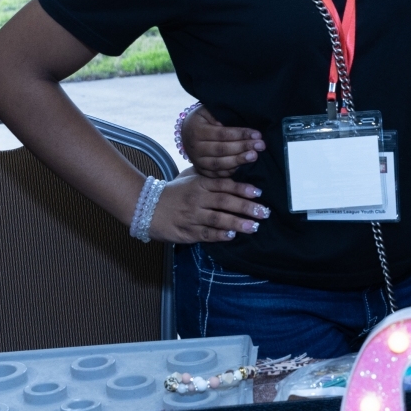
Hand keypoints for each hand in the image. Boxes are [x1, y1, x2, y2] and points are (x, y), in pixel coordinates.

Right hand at [147, 173, 270, 242]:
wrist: (146, 207)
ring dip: (237, 223)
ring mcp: (192, 216)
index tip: (258, 193)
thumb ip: (210, 178)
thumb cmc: (174, 192)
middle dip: (246, 207)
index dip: (242, 189)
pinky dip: (219, 235)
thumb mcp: (190, 178)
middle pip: (225, 202)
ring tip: (253, 226)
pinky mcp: (187, 232)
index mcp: (199, 184)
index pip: (224, 185)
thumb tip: (234, 175)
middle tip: (264, 212)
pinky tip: (232, 235)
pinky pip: (206, 234)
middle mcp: (197, 199)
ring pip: (218, 219)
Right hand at [182, 106, 265, 177]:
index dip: (241, 134)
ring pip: (220, 164)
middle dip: (243, 148)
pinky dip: (232, 171)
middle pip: (222, 150)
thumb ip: (220, 116)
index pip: (222, 134)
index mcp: (197, 131)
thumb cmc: (203, 119)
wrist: (186, 131)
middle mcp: (195, 148)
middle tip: (260, 146)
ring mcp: (197, 161)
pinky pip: (218, 174)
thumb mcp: (208, 112)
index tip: (257, 134)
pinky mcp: (202, 171)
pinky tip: (245, 167)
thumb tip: (238, 121)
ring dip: (239, 161)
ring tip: (254, 156)